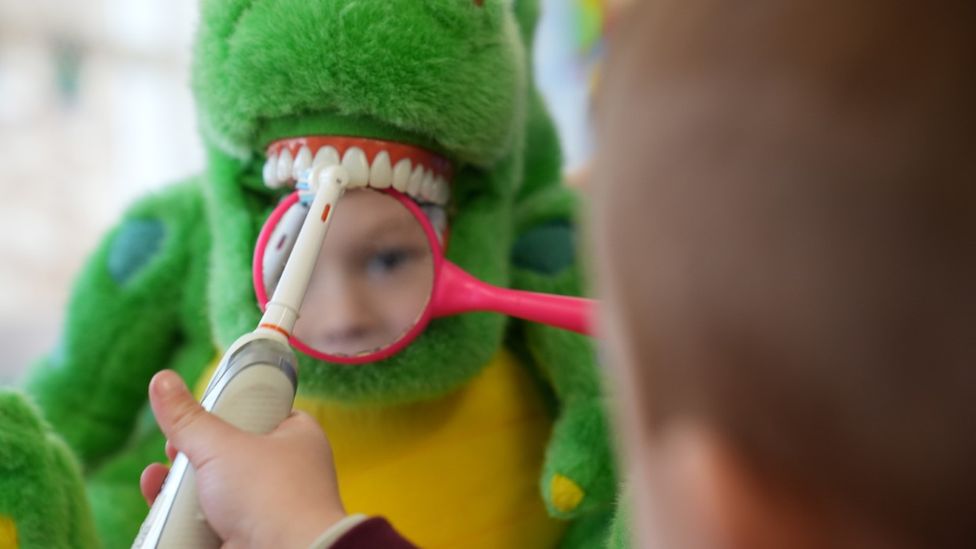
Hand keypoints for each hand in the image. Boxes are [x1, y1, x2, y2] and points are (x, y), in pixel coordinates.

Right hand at [139, 370, 345, 548]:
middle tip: (173, 449)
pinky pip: (208, 522)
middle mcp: (285, 472)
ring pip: (214, 490)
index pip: (261, 414)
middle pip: (229, 454)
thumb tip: (161, 378)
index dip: (226, 412)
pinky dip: (181, 517)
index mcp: (296, 437)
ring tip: (156, 479)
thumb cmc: (270, 495)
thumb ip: (188, 417)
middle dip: (193, 453)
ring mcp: (266, 508)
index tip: (196, 414)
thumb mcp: (222, 445)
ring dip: (179, 486)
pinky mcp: (246, 537)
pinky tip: (158, 509)